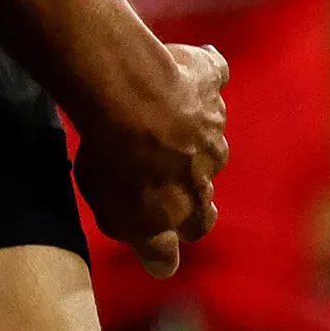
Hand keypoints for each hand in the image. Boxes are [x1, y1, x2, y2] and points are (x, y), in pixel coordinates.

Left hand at [71, 42, 227, 277]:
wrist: (128, 101)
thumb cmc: (115, 160)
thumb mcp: (119, 216)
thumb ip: (146, 238)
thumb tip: (164, 268)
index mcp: (190, 205)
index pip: (198, 225)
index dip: (186, 224)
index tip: (178, 222)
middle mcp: (210, 165)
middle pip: (205, 175)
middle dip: (189, 173)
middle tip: (161, 160)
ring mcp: (214, 120)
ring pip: (209, 127)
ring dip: (190, 123)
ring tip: (159, 109)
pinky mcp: (209, 77)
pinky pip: (214, 72)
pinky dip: (205, 70)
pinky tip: (194, 61)